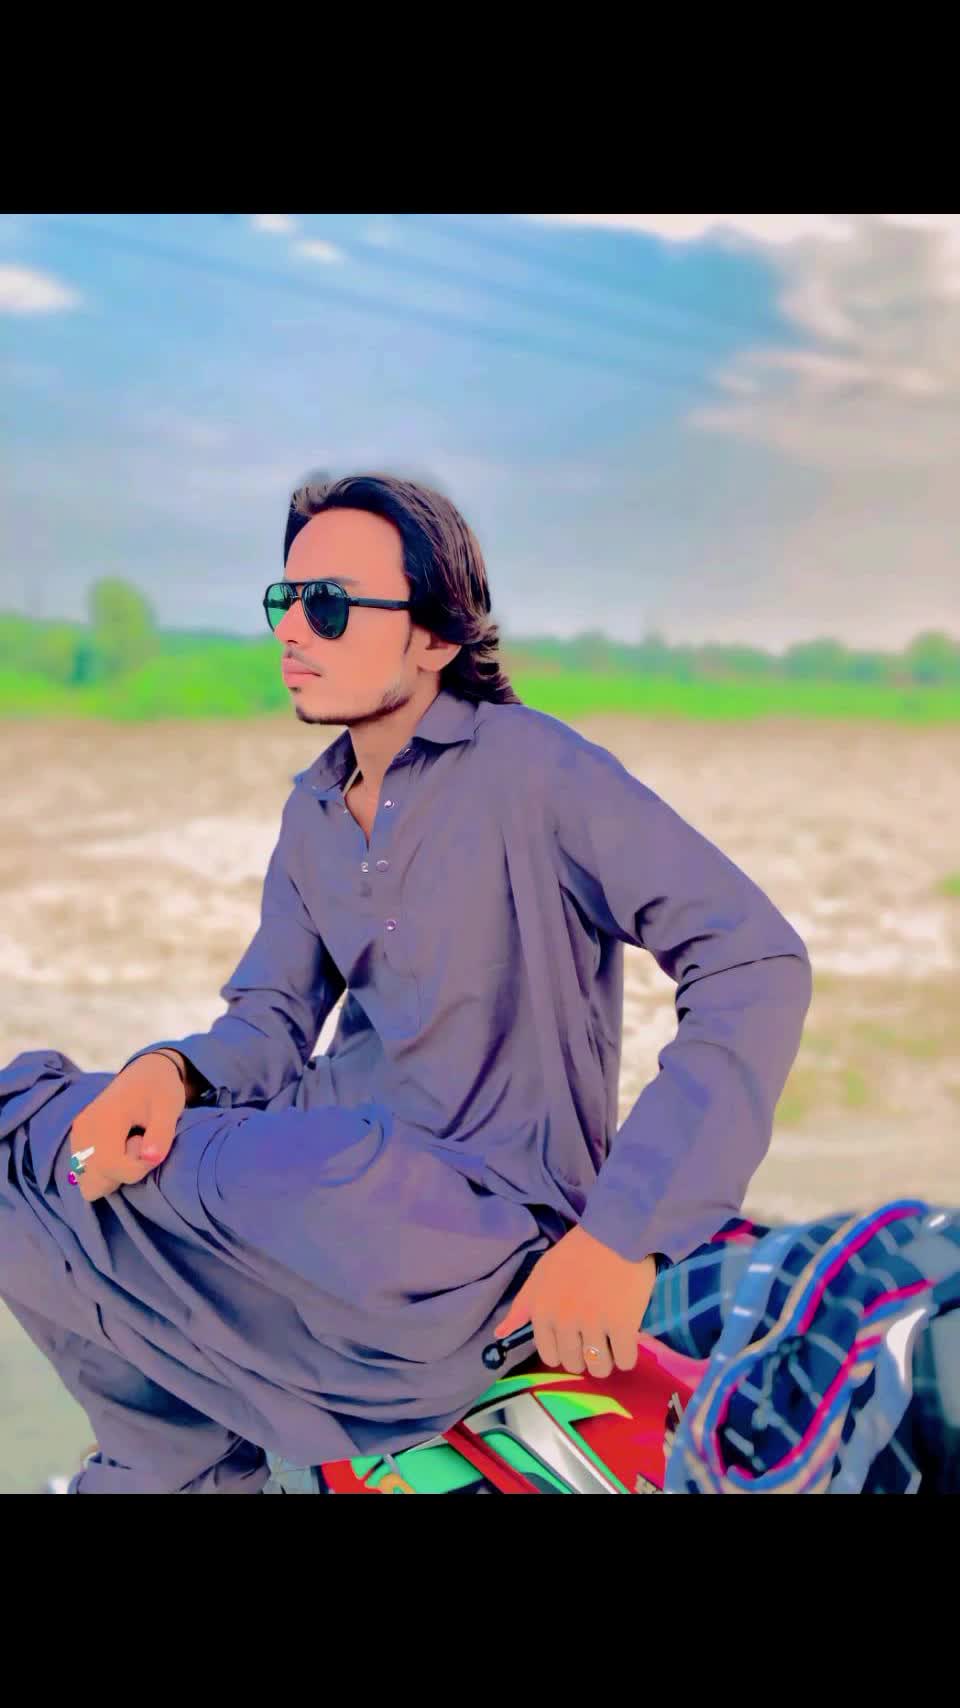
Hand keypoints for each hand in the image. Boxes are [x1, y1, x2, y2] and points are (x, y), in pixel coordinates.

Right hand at [66, 1053, 185, 1203]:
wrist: (145, 1074)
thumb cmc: (160, 1090)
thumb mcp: (170, 1107)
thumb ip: (161, 1134)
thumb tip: (151, 1158)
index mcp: (105, 1118)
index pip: (112, 1167)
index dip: (138, 1168)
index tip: (152, 1151)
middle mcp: (83, 1128)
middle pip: (95, 1183)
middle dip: (122, 1174)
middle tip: (138, 1146)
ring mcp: (77, 1136)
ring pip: (89, 1182)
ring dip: (112, 1173)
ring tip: (128, 1146)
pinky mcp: (77, 1141)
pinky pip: (86, 1173)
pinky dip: (104, 1170)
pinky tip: (118, 1148)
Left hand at [493, 1224, 657, 1378]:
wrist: (614, 1232)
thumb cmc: (576, 1251)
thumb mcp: (540, 1275)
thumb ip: (521, 1307)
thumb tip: (499, 1334)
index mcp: (542, 1313)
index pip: (549, 1355)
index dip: (563, 1351)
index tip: (575, 1340)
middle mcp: (564, 1323)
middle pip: (574, 1364)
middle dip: (584, 1358)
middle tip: (595, 1341)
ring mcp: (594, 1326)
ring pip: (599, 1367)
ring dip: (605, 1363)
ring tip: (611, 1347)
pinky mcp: (623, 1326)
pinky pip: (625, 1360)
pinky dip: (627, 1357)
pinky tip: (628, 1343)